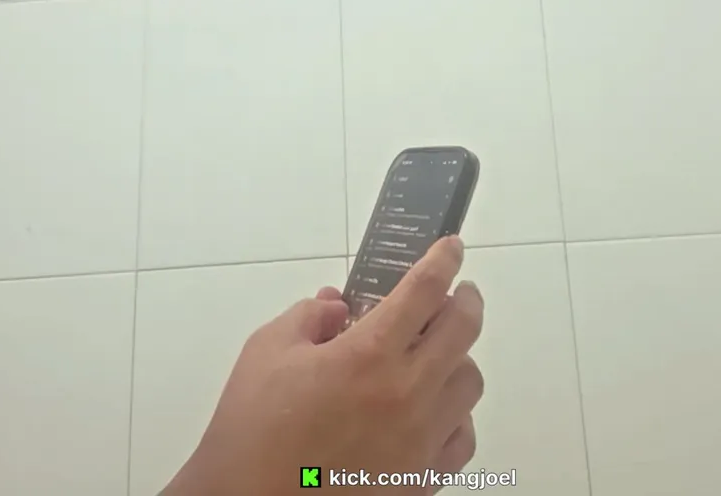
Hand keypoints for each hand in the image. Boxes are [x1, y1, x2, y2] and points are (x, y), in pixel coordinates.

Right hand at [165, 236, 483, 494]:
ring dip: (458, 357)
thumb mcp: (266, 353)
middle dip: (465, 300)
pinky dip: (455, 414)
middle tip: (458, 292)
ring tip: (436, 353)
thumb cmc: (252, 433)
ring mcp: (420, 441)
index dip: (443, 260)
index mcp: (368, 355)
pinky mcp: (422, 479)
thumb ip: (308, 317)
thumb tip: (337, 306)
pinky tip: (433, 410)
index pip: (424, 290)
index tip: (451, 247)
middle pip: (463, 330)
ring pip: (469, 383)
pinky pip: (461, 436)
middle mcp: (406, 394)